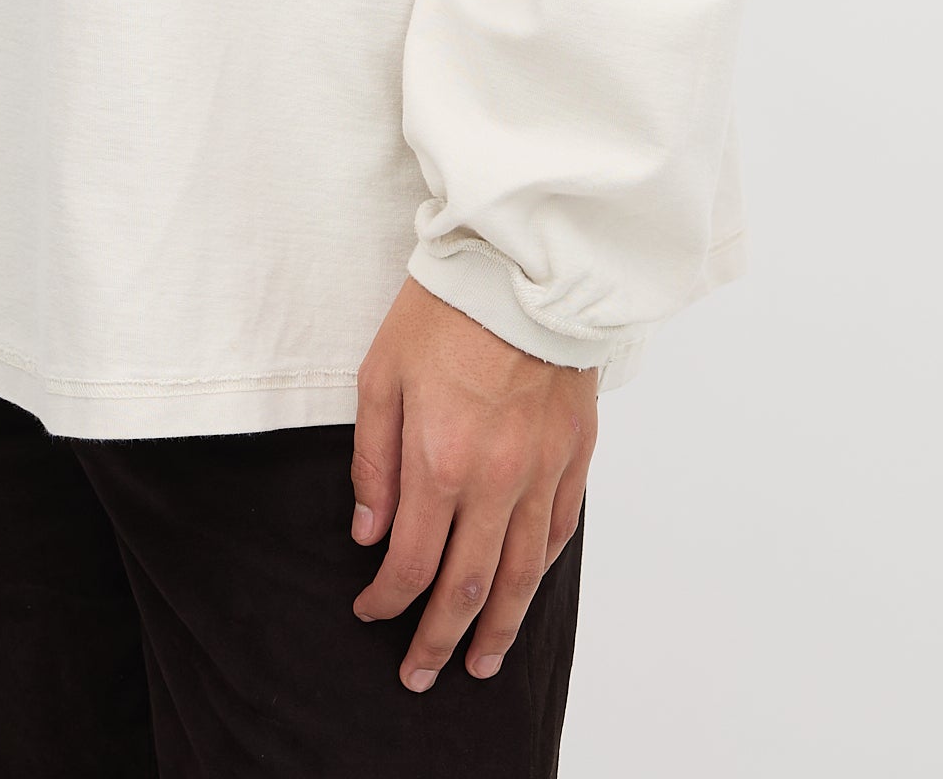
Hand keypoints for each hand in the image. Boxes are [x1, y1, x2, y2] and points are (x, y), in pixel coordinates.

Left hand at [350, 275, 595, 690]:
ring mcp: (541, 472)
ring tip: (480, 662)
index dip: (386, 601)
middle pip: (468, 587)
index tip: (369, 612)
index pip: (411, 563)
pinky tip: (524, 590)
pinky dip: (540, 571)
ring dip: (499, 628)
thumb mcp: (381, 376)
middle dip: (439, 640)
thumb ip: (373, 463)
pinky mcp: (574, 456)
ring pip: (523, 575)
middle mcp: (495, 480)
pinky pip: (558, 532)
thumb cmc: (443, 311)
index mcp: (440, 461)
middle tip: (421, 674)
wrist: (522, 267)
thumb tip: (368, 534)